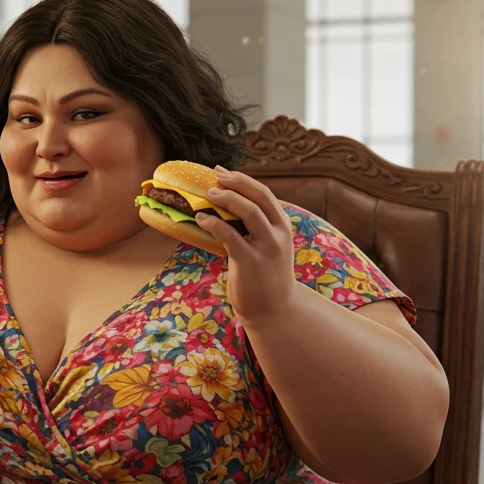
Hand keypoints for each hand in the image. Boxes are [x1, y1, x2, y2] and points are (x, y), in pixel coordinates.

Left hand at [197, 167, 297, 325]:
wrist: (274, 311)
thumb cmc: (263, 278)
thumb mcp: (265, 248)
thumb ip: (253, 230)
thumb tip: (224, 210)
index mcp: (282, 227)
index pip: (265, 194)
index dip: (243, 180)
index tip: (223, 172)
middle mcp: (278, 234)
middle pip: (259, 196)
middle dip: (236, 182)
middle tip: (215, 176)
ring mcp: (266, 247)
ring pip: (249, 212)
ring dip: (227, 198)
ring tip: (208, 193)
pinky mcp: (250, 261)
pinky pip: (231, 236)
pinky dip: (215, 223)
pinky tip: (202, 219)